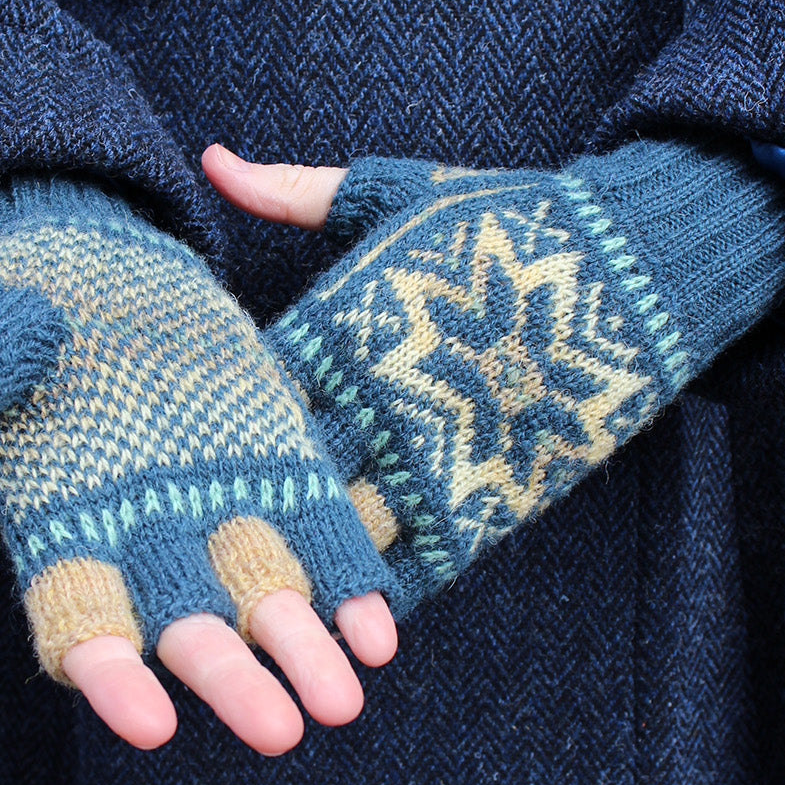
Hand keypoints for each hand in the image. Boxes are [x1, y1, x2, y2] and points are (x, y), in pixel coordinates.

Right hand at [0, 263, 395, 756]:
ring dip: (302, 652)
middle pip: (188, 627)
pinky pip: (318, 535)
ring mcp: (219, 503)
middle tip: (277, 732)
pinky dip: (348, 585)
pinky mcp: (278, 462)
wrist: (106, 259)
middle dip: (229, 679)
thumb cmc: (24, 308)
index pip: (82, 621)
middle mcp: (146, 534)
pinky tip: (379, 631)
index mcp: (65, 525)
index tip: (150, 724)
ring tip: (344, 704)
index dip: (114, 675)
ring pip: (264, 598)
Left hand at [203, 140, 736, 616]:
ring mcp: (433, 453)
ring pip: (337, 535)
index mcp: (341, 322)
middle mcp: (375, 396)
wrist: (633, 261)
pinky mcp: (488, 494)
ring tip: (247, 618)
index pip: (244, 391)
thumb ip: (293, 192)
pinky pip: (414, 564)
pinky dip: (375, 599)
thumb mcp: (394, 191)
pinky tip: (342, 625)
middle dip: (232, 517)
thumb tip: (208, 159)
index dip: (198, 427)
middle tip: (174, 558)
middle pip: (278, 475)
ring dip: (294, 576)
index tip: (151, 454)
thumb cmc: (505, 218)